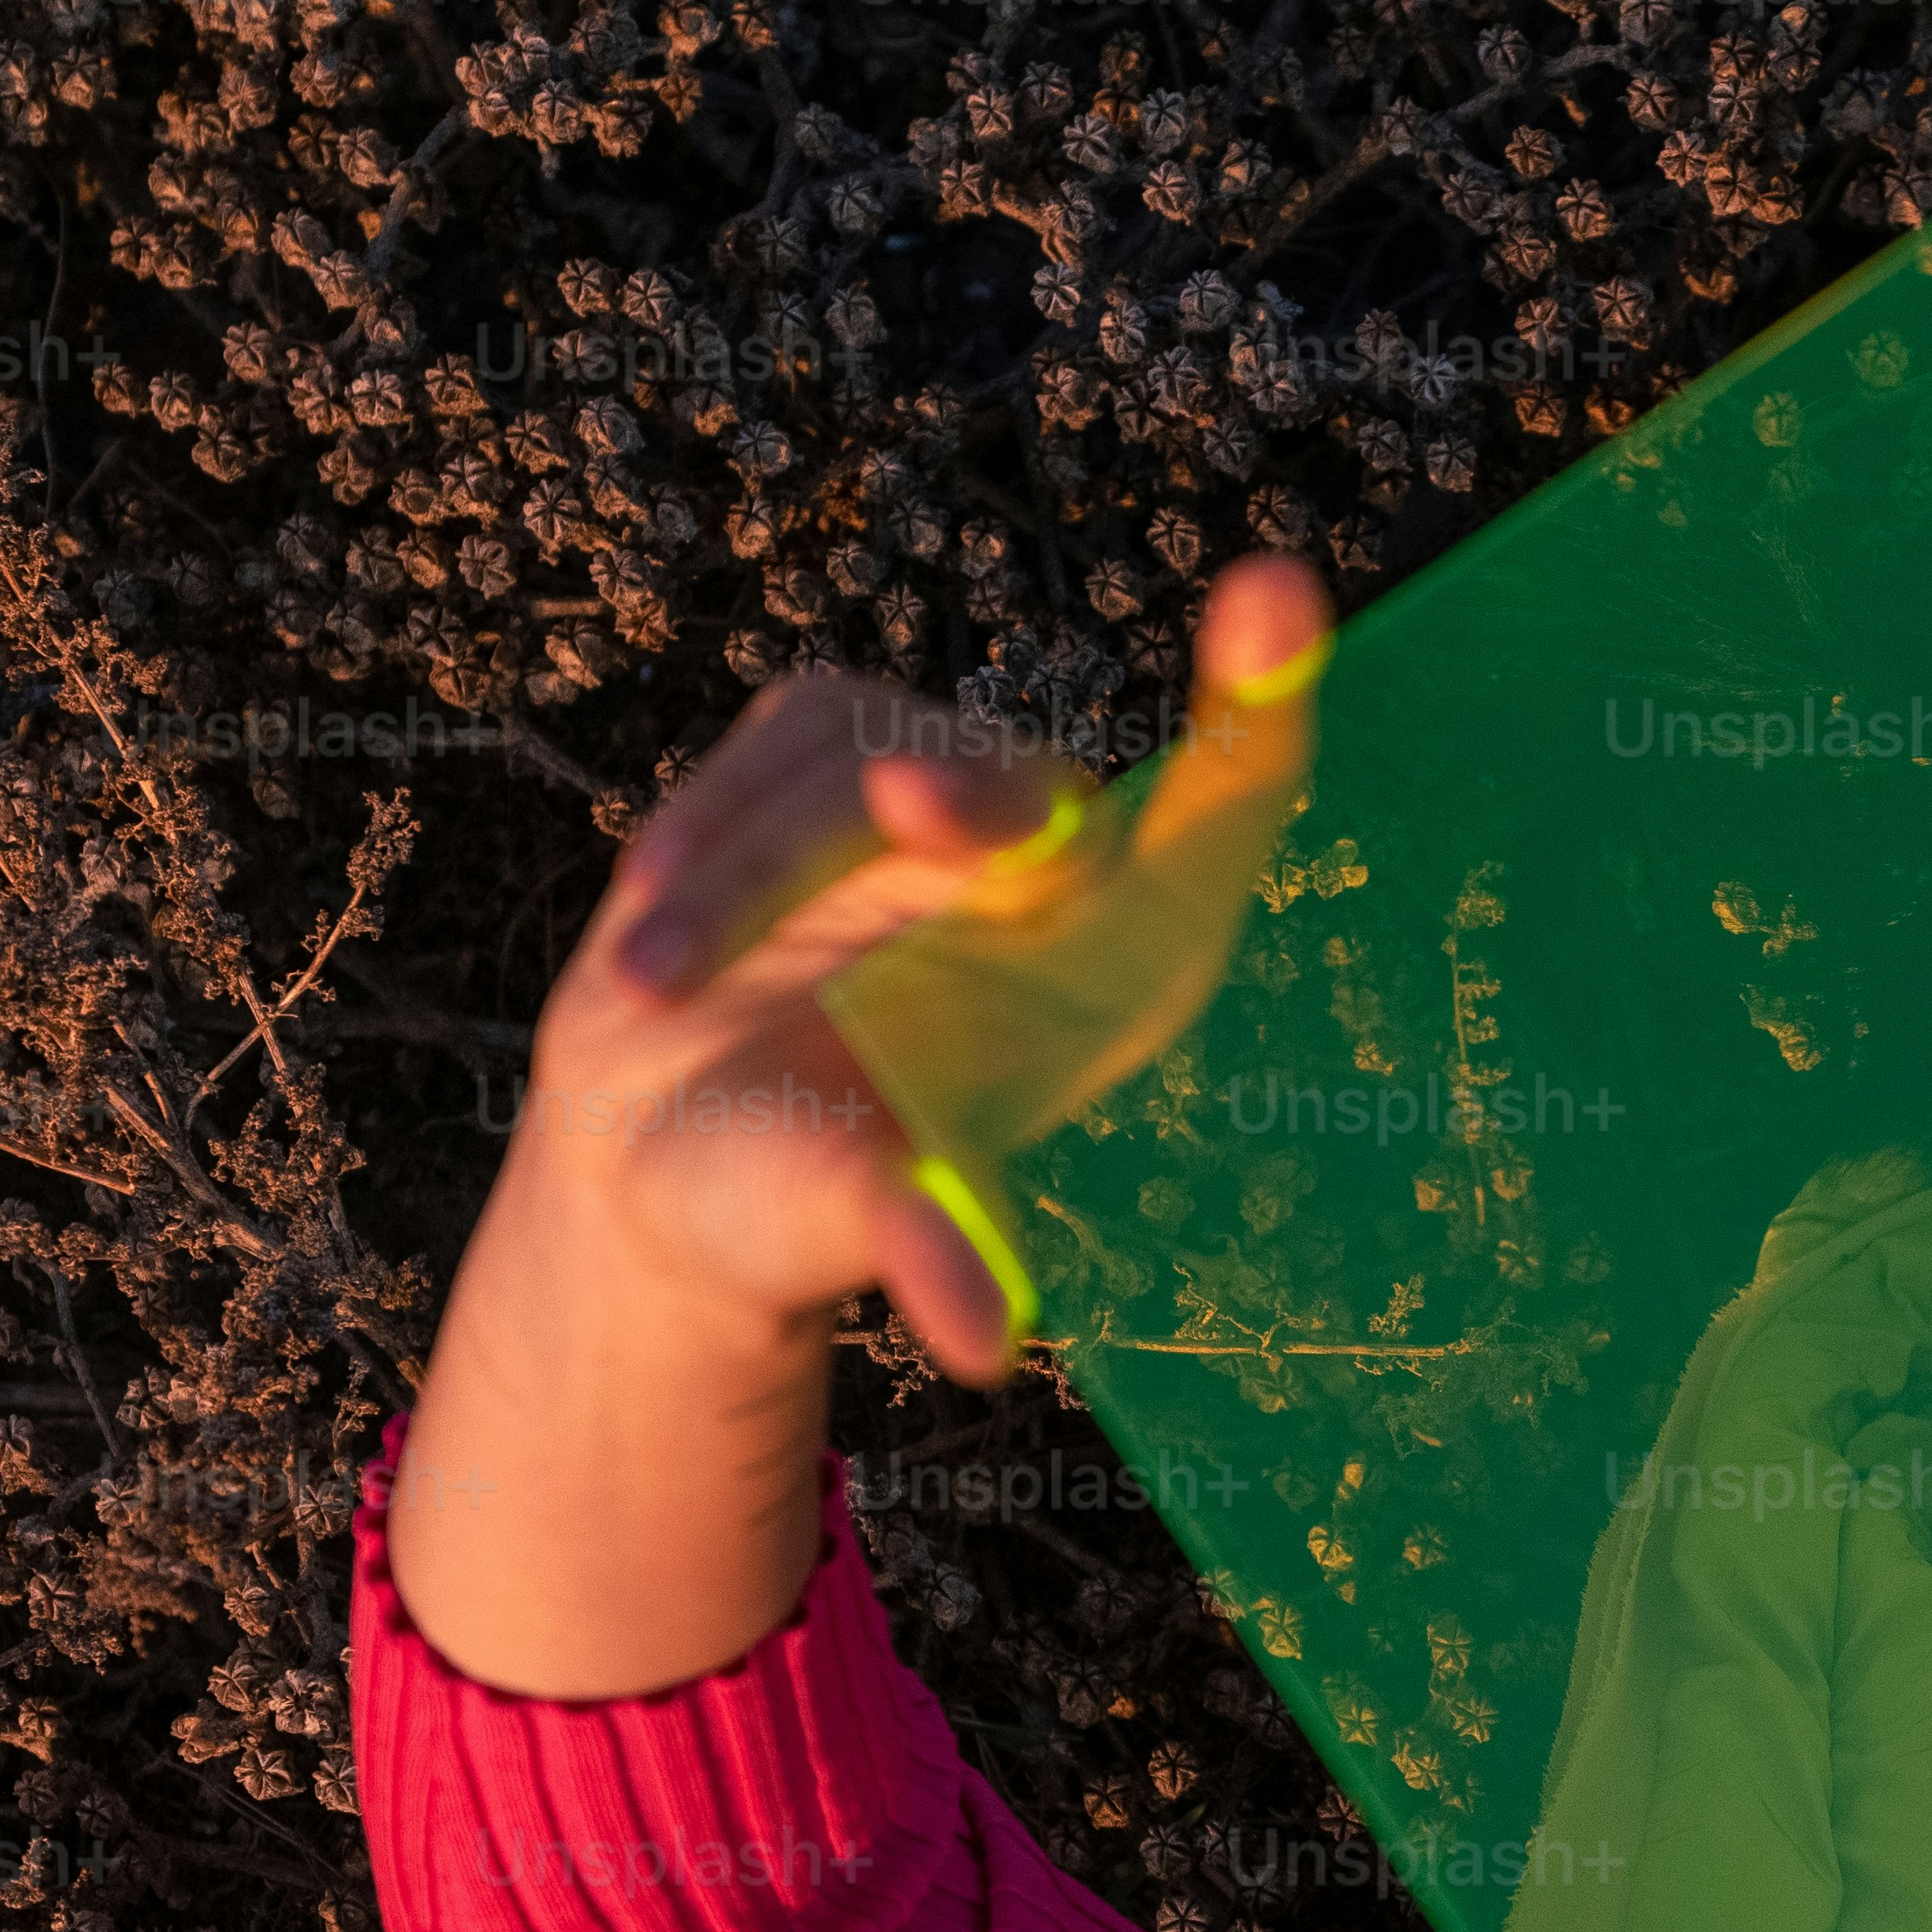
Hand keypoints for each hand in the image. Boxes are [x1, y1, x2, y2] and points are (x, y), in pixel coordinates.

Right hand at [522, 556, 1331, 1386]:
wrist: (655, 1155)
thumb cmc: (790, 1197)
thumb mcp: (846, 1223)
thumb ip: (920, 1243)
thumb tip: (987, 1330)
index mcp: (1108, 960)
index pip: (1223, 810)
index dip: (1259, 701)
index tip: (1279, 600)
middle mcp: (1036, 862)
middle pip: (1031, 781)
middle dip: (974, 785)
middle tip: (900, 801)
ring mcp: (920, 793)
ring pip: (850, 767)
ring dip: (748, 871)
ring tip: (658, 988)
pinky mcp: (812, 753)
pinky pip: (765, 758)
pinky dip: (699, 845)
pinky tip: (652, 941)